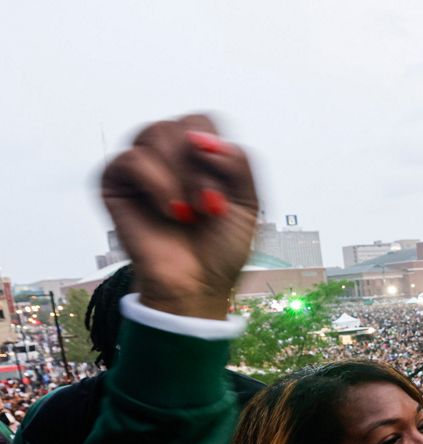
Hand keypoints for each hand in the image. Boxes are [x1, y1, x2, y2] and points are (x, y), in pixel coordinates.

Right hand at [101, 114, 257, 319]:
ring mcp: (141, 168)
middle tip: (209, 207)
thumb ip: (238, 161)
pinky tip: (172, 212)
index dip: (217, 151)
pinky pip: (132, 159)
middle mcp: (168, 156)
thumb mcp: (249, 202)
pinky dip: (158, 185)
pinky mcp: (114, 183)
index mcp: (199, 155)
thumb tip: (199, 137)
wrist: (198, 283)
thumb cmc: (221, 247)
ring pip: (156, 133)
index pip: (203, 122)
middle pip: (182, 125)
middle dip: (201, 168)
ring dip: (181, 177)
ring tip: (190, 213)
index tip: (225, 192)